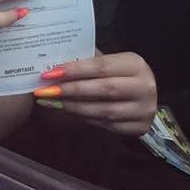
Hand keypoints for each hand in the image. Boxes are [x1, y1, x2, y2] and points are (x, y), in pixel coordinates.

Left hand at [33, 53, 157, 136]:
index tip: (49, 74)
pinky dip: (85, 119)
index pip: (101, 66)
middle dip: (71, 90)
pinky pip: (107, 125)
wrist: (144, 96)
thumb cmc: (119, 75)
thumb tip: (53, 65)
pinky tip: (68, 112)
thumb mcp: (110, 63)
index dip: (74, 70)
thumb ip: (88, 62)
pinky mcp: (140, 127)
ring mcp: (144, 109)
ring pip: (104, 111)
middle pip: (104, 89)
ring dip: (74, 107)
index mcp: (135, 64)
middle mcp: (145, 86)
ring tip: (52, 103)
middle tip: (45, 91)